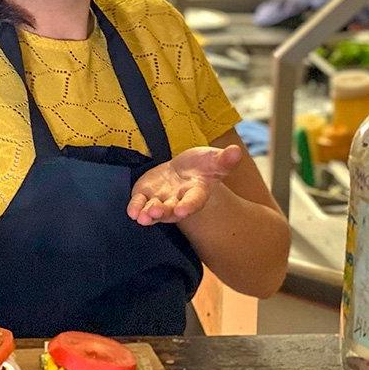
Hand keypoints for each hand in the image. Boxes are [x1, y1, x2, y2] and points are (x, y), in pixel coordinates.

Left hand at [127, 145, 241, 226]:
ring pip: (154, 210)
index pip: (194, 201)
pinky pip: (139, 204)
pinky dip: (135, 208)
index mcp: (197, 192)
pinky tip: (132, 212)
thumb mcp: (214, 159)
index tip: (182, 209)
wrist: (183, 170)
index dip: (188, 205)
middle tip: (156, 212)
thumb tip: (236, 151)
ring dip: (148, 214)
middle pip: (171, 209)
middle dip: (164, 212)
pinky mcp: (146, 195)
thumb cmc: (202, 166)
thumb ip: (224, 159)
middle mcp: (178, 200)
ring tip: (142, 218)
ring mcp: (161, 199)